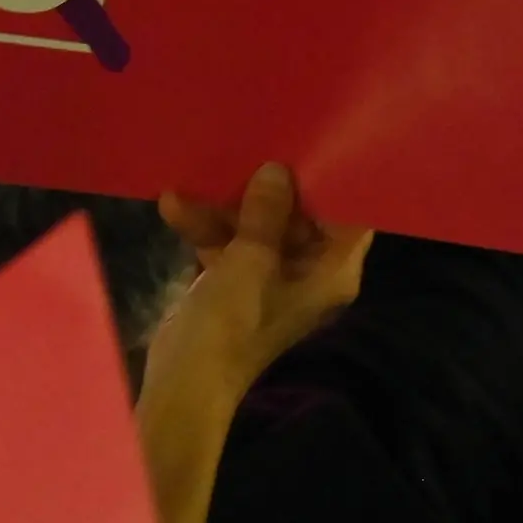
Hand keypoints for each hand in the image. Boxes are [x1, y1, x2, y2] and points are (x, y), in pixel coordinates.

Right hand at [153, 162, 372, 386]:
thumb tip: (277, 170)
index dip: (333, 181)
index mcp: (331, 272)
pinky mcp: (236, 280)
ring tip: (185, 193)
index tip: (315, 142)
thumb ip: (267, 213)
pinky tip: (173, 207)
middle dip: (263, 188)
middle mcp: (308, 271)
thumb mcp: (250, 261)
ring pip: (256, 225)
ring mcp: (270, 275)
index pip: (349, 217)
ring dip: (220, 209)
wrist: (183, 381)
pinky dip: (205, 228)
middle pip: (297, 214)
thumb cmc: (231, 324)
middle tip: (245, 149)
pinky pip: (228, 241)